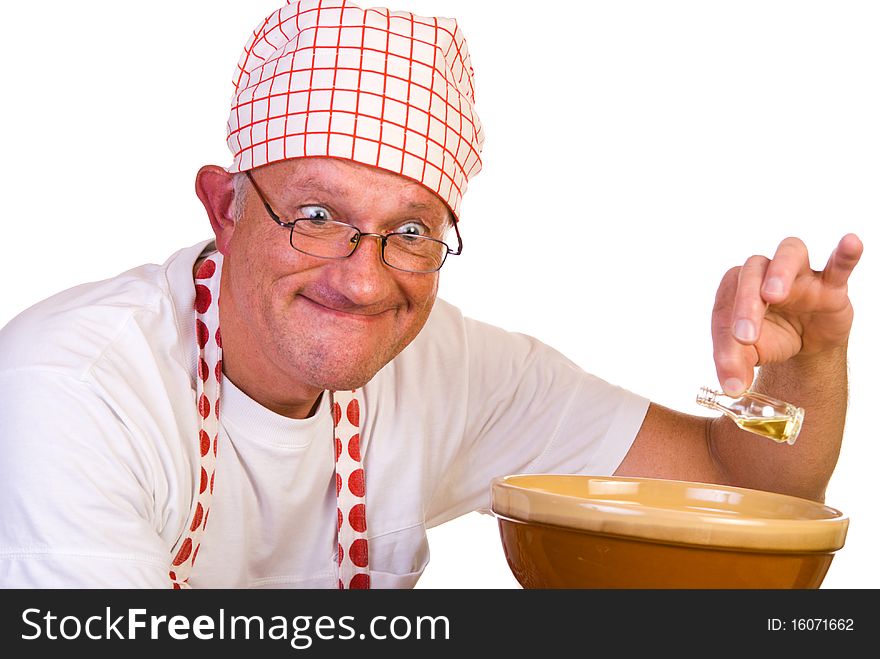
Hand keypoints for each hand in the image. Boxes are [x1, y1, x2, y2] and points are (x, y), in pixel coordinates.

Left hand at [711, 234, 862, 394]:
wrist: (805, 345)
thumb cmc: (770, 339)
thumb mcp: (749, 355)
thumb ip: (736, 366)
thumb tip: (733, 388)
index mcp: (736, 289)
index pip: (725, 304)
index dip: (724, 334)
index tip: (730, 364)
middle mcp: (763, 273)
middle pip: (751, 273)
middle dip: (746, 304)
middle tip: (745, 336)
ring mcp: (798, 275)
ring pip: (788, 254)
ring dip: (779, 272)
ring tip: (773, 294)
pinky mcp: (831, 284)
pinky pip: (839, 263)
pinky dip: (846, 254)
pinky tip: (851, 243)